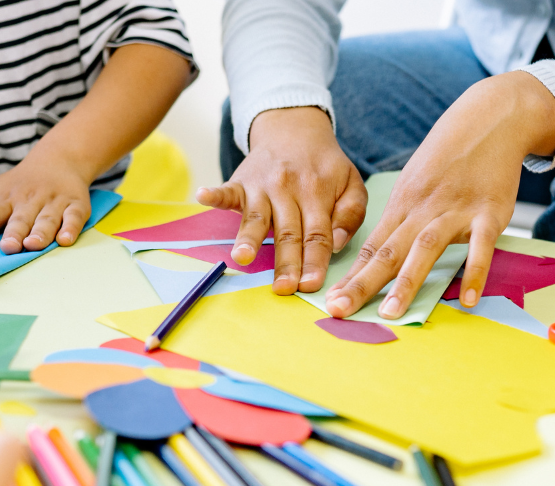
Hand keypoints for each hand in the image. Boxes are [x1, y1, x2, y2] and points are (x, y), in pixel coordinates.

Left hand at [0, 146, 94, 254]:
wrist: (59, 159)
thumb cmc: (21, 183)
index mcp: (7, 199)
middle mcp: (30, 200)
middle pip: (21, 219)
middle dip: (14, 232)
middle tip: (8, 247)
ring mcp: (54, 202)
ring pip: (47, 219)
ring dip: (40, 233)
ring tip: (33, 245)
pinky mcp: (76, 205)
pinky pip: (74, 217)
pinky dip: (71, 228)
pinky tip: (65, 240)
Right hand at [196, 107, 367, 294]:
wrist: (295, 128)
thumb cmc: (324, 165)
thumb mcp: (351, 183)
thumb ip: (351, 213)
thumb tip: (337, 243)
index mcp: (318, 194)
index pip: (317, 235)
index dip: (314, 261)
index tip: (311, 285)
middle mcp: (289, 191)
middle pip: (288, 233)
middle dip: (286, 262)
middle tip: (283, 287)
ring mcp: (263, 186)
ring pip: (256, 218)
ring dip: (249, 238)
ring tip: (242, 257)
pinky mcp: (241, 181)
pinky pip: (227, 190)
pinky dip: (214, 194)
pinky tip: (203, 197)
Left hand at [324, 72, 554, 318]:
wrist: (491, 118)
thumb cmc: (451, 155)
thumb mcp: (416, 181)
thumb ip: (402, 218)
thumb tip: (379, 253)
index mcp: (403, 204)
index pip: (371, 246)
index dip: (350, 275)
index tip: (330, 301)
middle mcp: (423, 209)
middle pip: (387, 251)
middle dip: (362, 283)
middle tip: (339, 310)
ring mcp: (456, 210)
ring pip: (425, 249)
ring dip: (406, 282)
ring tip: (392, 313)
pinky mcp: (490, 212)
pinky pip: (481, 247)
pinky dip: (475, 272)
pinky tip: (470, 299)